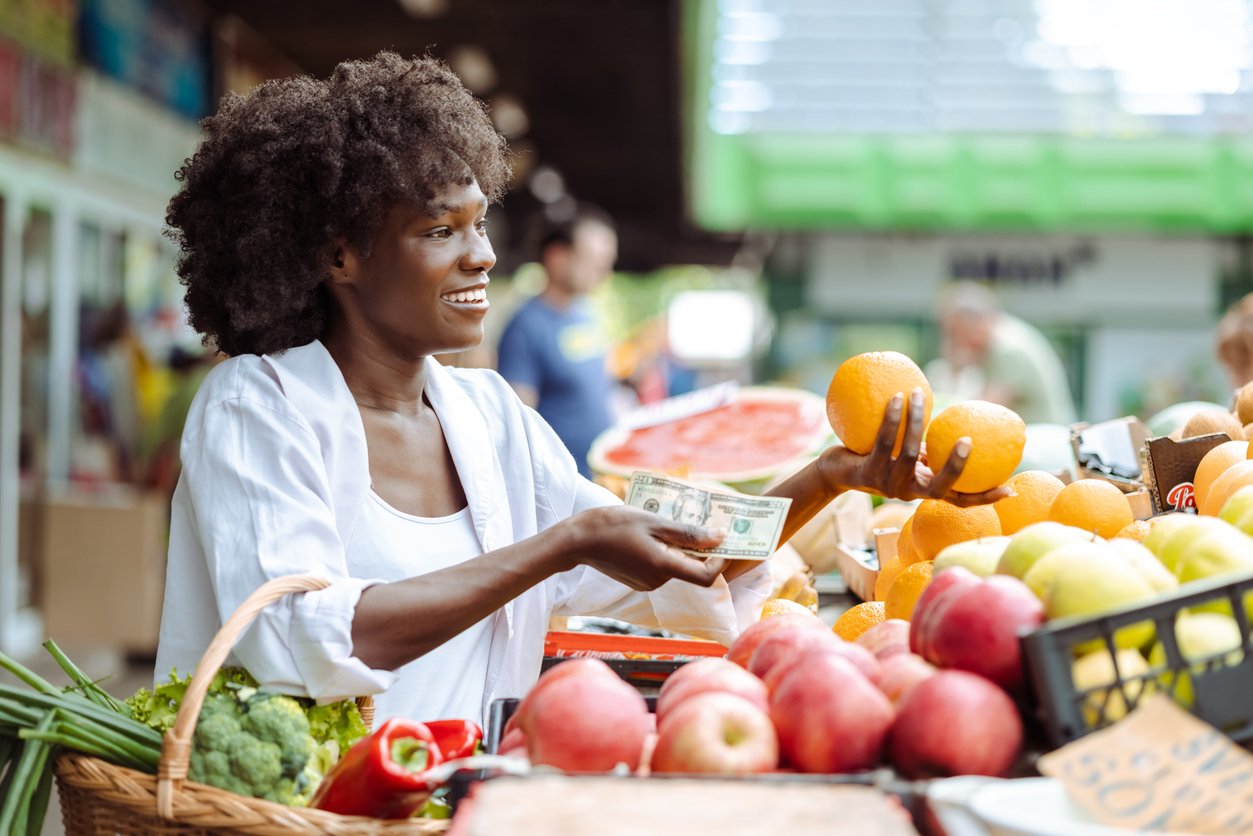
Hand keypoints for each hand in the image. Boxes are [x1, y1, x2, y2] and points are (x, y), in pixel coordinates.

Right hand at [559, 506, 728, 590]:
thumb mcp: (654, 522)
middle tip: (700, 520)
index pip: (706, 576)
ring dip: (681, 547)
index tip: (722, 538)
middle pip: (691, 569)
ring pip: (676, 566)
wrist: (577, 540)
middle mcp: (657, 581)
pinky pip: (662, 566)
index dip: (720, 560)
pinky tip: (654, 532)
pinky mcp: (639, 580)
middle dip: (700, 547)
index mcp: (663, 567)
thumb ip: (688, 533)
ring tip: (671, 521)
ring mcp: (647, 583)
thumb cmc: (614, 525)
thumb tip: (720, 537)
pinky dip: (666, 551)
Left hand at [818, 388, 1013, 506]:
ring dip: (915, 421)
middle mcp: (908, 492)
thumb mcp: (907, 455)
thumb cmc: (877, 458)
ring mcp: (887, 485)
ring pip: (908, 454)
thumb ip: (929, 447)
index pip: (959, 501)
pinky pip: (882, 442)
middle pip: (939, 486)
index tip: (1009, 488)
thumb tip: (959, 424)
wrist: (836, 471)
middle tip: (969, 442)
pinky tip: (896, 398)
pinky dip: (891, 418)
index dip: (984, 498)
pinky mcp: (866, 473)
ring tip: (919, 394)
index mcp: (923, 489)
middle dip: (955, 467)